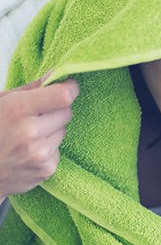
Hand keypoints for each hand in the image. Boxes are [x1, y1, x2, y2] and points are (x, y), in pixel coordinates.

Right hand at [0, 76, 78, 197]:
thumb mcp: (0, 102)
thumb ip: (30, 89)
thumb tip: (57, 74)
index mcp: (17, 109)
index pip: (63, 96)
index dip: (69, 88)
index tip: (68, 86)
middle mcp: (30, 132)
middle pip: (67, 112)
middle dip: (55, 111)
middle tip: (35, 116)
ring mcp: (39, 154)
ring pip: (63, 131)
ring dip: (51, 131)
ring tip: (26, 136)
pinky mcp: (46, 169)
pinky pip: (58, 150)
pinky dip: (48, 149)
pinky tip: (27, 152)